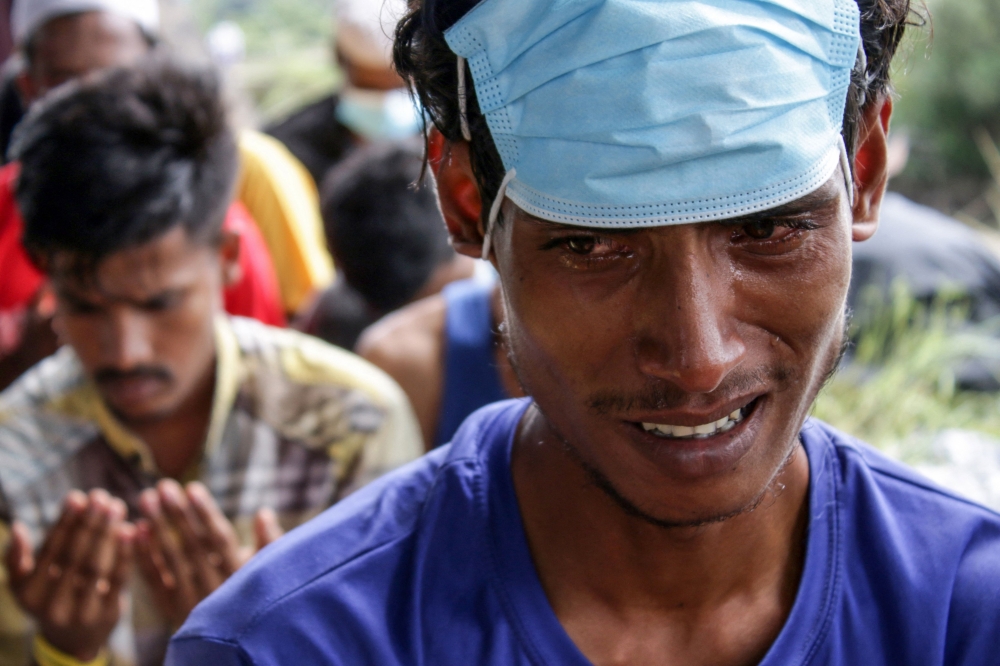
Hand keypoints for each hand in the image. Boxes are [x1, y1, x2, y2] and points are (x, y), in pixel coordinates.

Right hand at [5, 489, 134, 661]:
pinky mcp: (109, 614)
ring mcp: (82, 612)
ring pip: (96, 567)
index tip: (76, 497)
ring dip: (108, 534)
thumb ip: (16, 558)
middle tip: (102, 496)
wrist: (74, 641)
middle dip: (89, 523)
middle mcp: (54, 604)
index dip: (64, 522)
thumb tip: (18, 527)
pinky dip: (125, 554)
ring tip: (117, 506)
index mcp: (31, 592)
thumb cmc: (49, 598)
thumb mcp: (23, 584)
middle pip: (75, 557)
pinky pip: (118, 580)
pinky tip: (132, 530)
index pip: (50, 551)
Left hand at [135, 480, 281, 626]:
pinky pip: (154, 581)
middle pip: (191, 546)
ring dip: (156, 527)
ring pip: (170, 560)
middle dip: (176, 514)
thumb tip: (264, 512)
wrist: (234, 643)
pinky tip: (135, 531)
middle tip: (162, 486)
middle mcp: (214, 588)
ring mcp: (190, 600)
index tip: (192, 488)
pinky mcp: (171, 610)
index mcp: (240, 575)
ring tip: (146, 498)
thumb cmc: (259, 596)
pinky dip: (143, 556)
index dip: (205, 513)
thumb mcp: (270, 570)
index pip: (219, 540)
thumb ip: (268, 543)